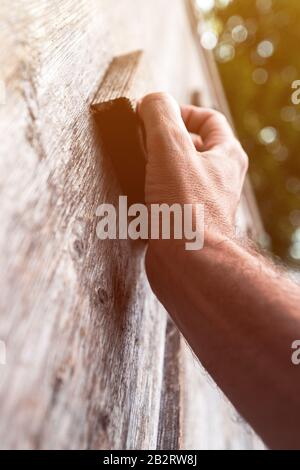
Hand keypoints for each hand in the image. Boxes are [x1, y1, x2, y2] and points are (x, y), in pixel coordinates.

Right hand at [138, 92, 247, 243]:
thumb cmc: (186, 209)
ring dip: (156, 166)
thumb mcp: (170, 149)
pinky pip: (168, 197)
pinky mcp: (185, 222)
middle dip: (165, 140)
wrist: (189, 265)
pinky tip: (136, 194)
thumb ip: (160, 116)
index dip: (181, 111)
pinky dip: (152, 192)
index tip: (154, 116)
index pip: (209, 119)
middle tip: (141, 140)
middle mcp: (219, 178)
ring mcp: (203, 201)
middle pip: (193, 146)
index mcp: (226, 156)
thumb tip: (150, 101)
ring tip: (135, 165)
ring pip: (179, 173)